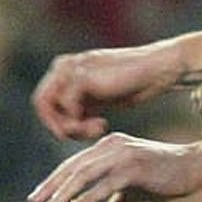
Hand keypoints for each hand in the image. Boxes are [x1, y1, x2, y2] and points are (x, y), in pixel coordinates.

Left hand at [27, 130, 201, 201]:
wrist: (193, 170)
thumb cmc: (161, 181)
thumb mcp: (128, 200)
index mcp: (106, 148)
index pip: (73, 165)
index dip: (54, 182)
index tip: (37, 199)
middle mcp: (111, 146)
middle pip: (74, 166)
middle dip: (53, 185)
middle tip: (35, 201)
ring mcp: (123, 154)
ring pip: (86, 172)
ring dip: (66, 190)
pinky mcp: (136, 166)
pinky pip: (109, 181)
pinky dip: (92, 193)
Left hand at [33, 43, 188, 139]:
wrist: (159, 69)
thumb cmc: (136, 84)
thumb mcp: (102, 98)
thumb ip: (82, 107)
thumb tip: (66, 127)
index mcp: (66, 68)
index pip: (45, 101)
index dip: (57, 122)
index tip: (83, 133)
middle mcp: (64, 65)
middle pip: (42, 104)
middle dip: (60, 126)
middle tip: (87, 136)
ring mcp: (71, 68)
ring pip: (50, 107)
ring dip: (72, 127)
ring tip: (98, 130)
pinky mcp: (83, 77)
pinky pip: (67, 107)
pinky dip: (80, 123)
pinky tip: (103, 124)